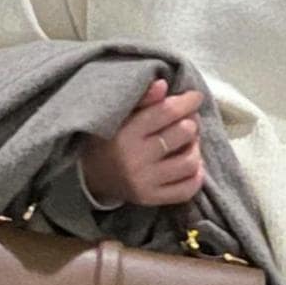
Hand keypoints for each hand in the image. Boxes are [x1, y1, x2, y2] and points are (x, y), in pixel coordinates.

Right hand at [79, 78, 205, 205]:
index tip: (195, 97)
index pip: (166, 112)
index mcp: (125, 133)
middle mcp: (135, 159)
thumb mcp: (116, 115)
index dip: (187, 102)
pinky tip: (192, 164)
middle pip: (183, 134)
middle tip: (189, 120)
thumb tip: (163, 85)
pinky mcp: (150, 199)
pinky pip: (186, 189)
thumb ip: (140, 99)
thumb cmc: (107, 138)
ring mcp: (145, 182)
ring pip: (189, 162)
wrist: (89, 176)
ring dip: (196, 148)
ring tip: (190, 142)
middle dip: (191, 122)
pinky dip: (196, 175)